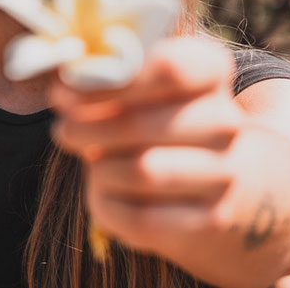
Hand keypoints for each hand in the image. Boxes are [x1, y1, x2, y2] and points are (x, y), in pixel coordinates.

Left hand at [48, 36, 246, 255]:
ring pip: (142, 172)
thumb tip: (65, 91)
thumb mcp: (141, 84)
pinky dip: (109, 205)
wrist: (215, 173)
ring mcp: (224, 173)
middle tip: (63, 129)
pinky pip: (142, 218)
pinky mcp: (211, 220)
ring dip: (100, 168)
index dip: (110, 81)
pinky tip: (103, 190)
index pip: (168, 68)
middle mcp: (226, 121)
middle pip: (143, 124)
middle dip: (89, 129)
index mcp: (211, 70)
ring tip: (91, 160)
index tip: (66, 90)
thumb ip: (106, 80)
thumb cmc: (158, 114)